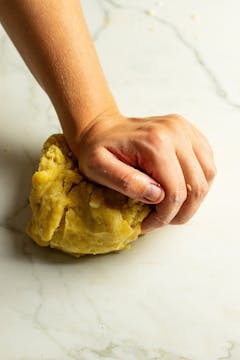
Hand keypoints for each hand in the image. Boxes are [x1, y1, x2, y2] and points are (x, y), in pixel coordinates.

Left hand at [73, 112, 215, 231]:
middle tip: (163, 220)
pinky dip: (199, 180)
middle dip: (183, 212)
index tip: (149, 224)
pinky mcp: (189, 131)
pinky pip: (206, 161)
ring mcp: (185, 129)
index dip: (166, 216)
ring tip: (172, 207)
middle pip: (197, 185)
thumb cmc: (97, 149)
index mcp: (155, 142)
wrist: (102, 127)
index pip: (176, 191)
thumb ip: (126, 182)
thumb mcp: (98, 167)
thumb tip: (157, 196)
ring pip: (207, 175)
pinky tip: (180, 188)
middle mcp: (176, 132)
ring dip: (194, 198)